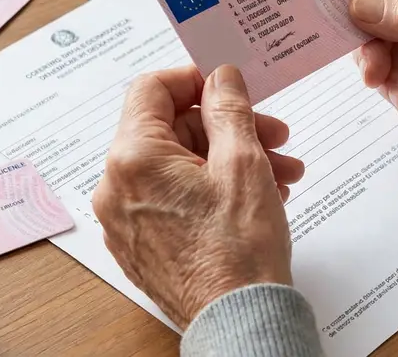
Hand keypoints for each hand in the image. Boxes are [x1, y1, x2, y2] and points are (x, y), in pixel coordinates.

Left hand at [92, 65, 303, 328]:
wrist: (239, 320)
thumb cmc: (238, 249)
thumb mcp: (242, 161)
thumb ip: (229, 107)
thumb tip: (220, 76)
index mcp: (133, 158)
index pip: (152, 89)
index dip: (195, 79)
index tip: (229, 85)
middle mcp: (117, 188)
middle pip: (171, 131)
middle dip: (229, 127)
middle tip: (274, 135)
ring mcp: (126, 220)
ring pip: (179, 167)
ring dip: (230, 159)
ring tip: (280, 173)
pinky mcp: (143, 245)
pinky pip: (174, 198)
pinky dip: (212, 189)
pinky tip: (257, 197)